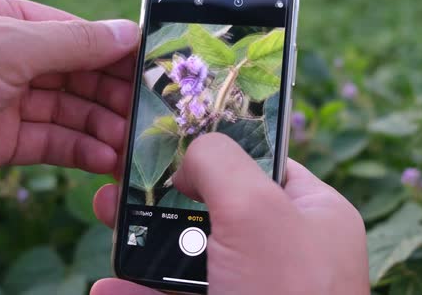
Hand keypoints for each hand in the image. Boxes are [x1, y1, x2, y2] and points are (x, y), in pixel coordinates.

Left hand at [0, 0, 137, 200]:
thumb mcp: (4, 47)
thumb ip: (71, 42)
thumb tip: (127, 32)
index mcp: (0, 18)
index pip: (72, 32)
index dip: (113, 52)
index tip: (149, 72)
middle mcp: (2, 58)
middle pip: (74, 75)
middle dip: (110, 96)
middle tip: (145, 117)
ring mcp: (0, 101)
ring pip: (66, 111)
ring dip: (100, 128)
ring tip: (129, 148)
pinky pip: (48, 141)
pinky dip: (78, 150)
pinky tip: (102, 159)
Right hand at [91, 133, 369, 294]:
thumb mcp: (257, 209)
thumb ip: (221, 163)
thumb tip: (191, 157)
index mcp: (313, 215)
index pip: (264, 163)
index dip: (219, 148)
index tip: (172, 141)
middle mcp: (287, 252)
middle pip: (217, 209)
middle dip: (165, 196)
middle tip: (124, 185)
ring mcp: (254, 291)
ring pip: (191, 259)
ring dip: (145, 244)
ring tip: (108, 221)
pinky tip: (108, 292)